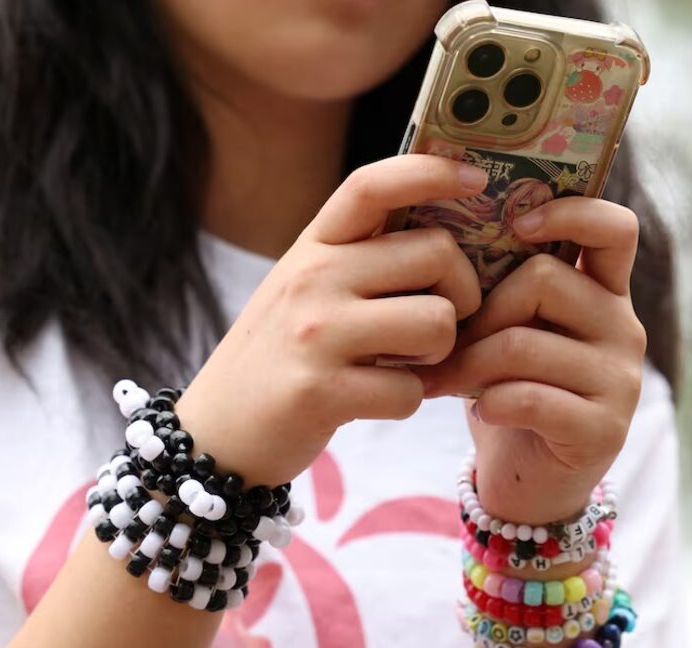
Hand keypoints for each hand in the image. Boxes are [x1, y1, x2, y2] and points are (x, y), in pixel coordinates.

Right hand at [174, 155, 485, 485]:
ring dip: (439, 353)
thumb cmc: (282, 356)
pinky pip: (410, 391)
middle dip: (462, 293)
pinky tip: (378, 399)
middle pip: (436, 253)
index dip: (431, 171)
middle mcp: (314, 278)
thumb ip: (363, 260)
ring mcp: (316, 334)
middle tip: (441, 320)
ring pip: (436, 322)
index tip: (475, 179)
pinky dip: (408, 401)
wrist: (216, 432)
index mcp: (314, 246)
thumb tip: (450, 240)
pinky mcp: (321, 392)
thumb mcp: (308, 289)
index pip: (372, 186)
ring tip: (407, 363)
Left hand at [417, 197, 646, 522]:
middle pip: (543, 279)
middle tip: (444, 340)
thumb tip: (441, 235)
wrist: (527, 481)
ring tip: (441, 380)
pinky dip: (489, 403)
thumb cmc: (507, 389)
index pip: (613, 228)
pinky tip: (481, 411)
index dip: (569, 212)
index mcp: (603, 292)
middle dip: (480, 309)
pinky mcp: (604, 429)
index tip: (519, 226)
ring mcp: (620, 380)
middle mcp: (624, 328)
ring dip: (468, 363)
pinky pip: (529, 397)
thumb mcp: (506, 329)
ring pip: (523, 342)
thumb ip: (500, 285)